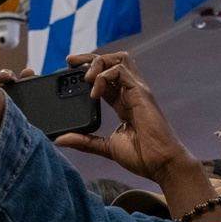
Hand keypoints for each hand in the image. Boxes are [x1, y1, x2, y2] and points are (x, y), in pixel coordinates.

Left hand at [53, 52, 193, 182]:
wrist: (160, 164)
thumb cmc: (142, 157)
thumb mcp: (106, 147)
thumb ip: (84, 141)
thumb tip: (60, 140)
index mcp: (124, 103)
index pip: (105, 77)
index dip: (88, 70)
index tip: (69, 69)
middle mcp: (131, 93)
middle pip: (112, 61)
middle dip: (90, 58)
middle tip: (71, 62)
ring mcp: (137, 91)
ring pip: (119, 60)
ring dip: (98, 63)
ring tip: (86, 78)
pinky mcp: (141, 93)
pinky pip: (121, 71)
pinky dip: (104, 76)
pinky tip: (95, 92)